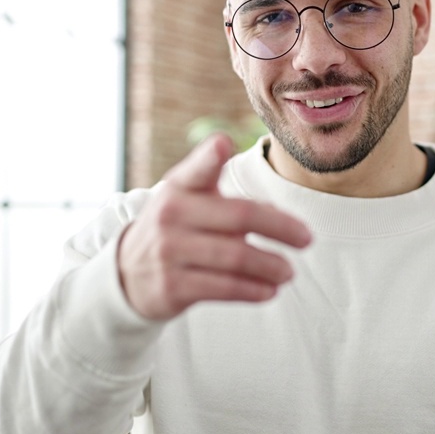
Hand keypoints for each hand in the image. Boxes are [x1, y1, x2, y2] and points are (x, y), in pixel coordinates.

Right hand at [118, 133, 311, 320]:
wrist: (127, 273)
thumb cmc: (176, 228)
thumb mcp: (189, 200)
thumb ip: (232, 199)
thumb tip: (284, 218)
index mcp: (179, 187)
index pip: (196, 169)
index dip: (209, 156)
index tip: (223, 143)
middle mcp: (171, 215)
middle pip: (239, 217)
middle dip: (281, 228)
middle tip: (307, 239)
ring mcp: (169, 251)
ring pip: (236, 257)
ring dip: (271, 265)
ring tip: (289, 271)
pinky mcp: (172, 287)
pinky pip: (224, 288)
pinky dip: (254, 290)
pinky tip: (270, 290)